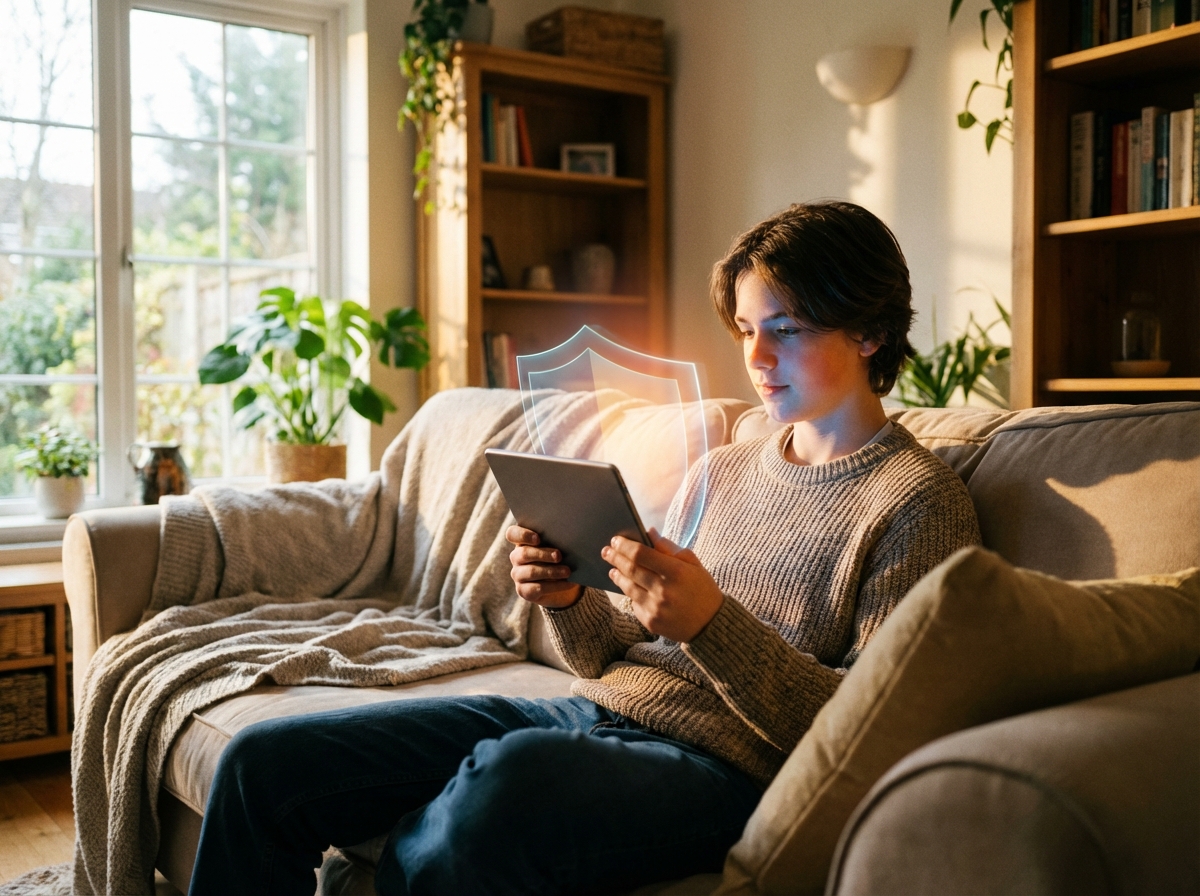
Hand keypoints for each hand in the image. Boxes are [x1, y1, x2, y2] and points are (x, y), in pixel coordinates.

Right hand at [506, 525, 582, 608]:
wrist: (563, 582)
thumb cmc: (560, 558)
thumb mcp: (559, 547)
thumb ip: (558, 541)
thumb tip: (569, 539)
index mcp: (523, 541)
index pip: (512, 534)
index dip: (523, 535)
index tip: (538, 538)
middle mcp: (516, 557)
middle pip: (523, 553)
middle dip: (542, 554)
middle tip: (559, 555)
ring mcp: (518, 574)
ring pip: (531, 572)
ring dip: (551, 571)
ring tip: (567, 571)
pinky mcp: (524, 590)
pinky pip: (538, 588)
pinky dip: (555, 586)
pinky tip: (568, 583)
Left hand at [602, 529, 724, 642]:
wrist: (711, 624)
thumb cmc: (702, 589)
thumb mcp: (692, 563)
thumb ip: (669, 547)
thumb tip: (649, 532)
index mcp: (676, 572)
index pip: (641, 554)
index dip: (625, 545)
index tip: (615, 540)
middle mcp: (664, 590)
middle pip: (631, 569)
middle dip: (615, 558)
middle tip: (606, 551)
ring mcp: (656, 608)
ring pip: (628, 587)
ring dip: (618, 576)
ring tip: (613, 569)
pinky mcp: (650, 622)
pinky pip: (634, 604)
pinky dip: (631, 594)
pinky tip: (630, 587)